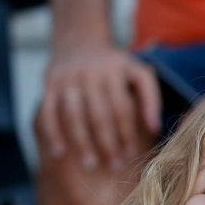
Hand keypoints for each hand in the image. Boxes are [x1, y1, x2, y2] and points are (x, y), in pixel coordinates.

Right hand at [37, 43, 161, 170]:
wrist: (80, 39)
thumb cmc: (115, 65)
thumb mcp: (138, 72)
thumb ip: (151, 98)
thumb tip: (155, 129)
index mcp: (115, 70)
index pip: (122, 109)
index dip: (127, 134)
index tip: (132, 154)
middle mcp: (91, 73)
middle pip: (100, 115)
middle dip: (108, 143)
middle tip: (114, 165)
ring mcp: (68, 77)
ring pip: (74, 116)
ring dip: (82, 143)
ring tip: (91, 164)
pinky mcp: (49, 82)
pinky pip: (49, 112)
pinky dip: (53, 133)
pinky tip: (59, 152)